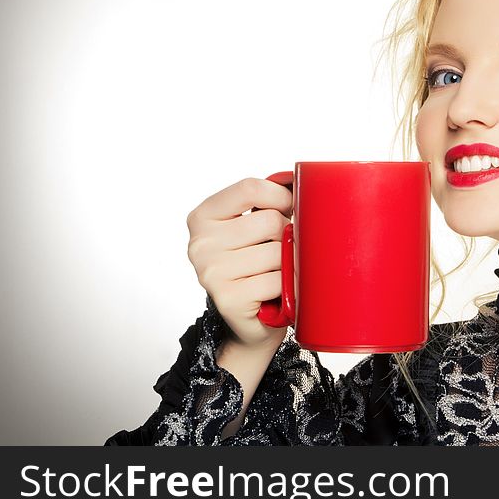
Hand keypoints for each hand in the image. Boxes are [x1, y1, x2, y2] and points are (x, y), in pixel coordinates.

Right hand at [186, 176, 294, 350]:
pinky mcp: (228, 299)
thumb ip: (267, 201)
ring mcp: (211, 272)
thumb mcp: (253, 226)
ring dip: (288, 263)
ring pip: (278, 251)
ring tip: (277, 272)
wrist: (250, 321)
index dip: (281, 196)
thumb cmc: (257, 265)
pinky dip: (287, 286)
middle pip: (270, 221)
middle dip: (287, 235)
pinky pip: (278, 280)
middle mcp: (200, 243)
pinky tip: (276, 291)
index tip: (291, 208)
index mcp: (203, 217)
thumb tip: (297, 177)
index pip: (250, 188)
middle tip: (280, 251)